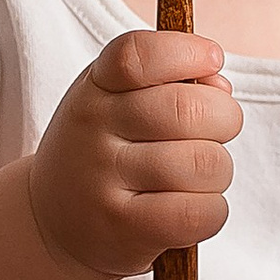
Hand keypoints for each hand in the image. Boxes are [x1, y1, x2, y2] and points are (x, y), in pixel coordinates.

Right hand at [27, 31, 240, 279]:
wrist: (55, 225)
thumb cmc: (109, 154)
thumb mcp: (121, 104)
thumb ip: (173, 84)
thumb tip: (220, 88)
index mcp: (96, 86)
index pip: (139, 54)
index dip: (188, 51)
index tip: (212, 59)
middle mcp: (92, 128)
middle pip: (188, 109)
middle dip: (225, 118)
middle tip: (215, 133)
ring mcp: (102, 180)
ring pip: (204, 163)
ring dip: (218, 171)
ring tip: (196, 177)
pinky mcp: (122, 228)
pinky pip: (198, 212)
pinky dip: (212, 211)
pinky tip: (193, 208)